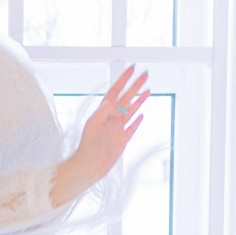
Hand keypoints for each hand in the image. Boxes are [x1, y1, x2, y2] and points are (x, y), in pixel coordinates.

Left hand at [73, 64, 149, 186]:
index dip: (124, 79)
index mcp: (103, 112)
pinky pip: (132, 128)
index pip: (115, 91)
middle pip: (126, 98)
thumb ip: (103, 112)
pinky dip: (137, 121)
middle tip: (145, 75)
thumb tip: (113, 103)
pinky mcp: (122, 140)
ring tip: (148, 90)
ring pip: (131, 110)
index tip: (132, 69)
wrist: (90, 165)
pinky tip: (142, 115)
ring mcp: (117, 128)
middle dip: (136, 86)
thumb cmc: (87, 146)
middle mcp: (111, 118)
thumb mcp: (92, 125)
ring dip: (139, 100)